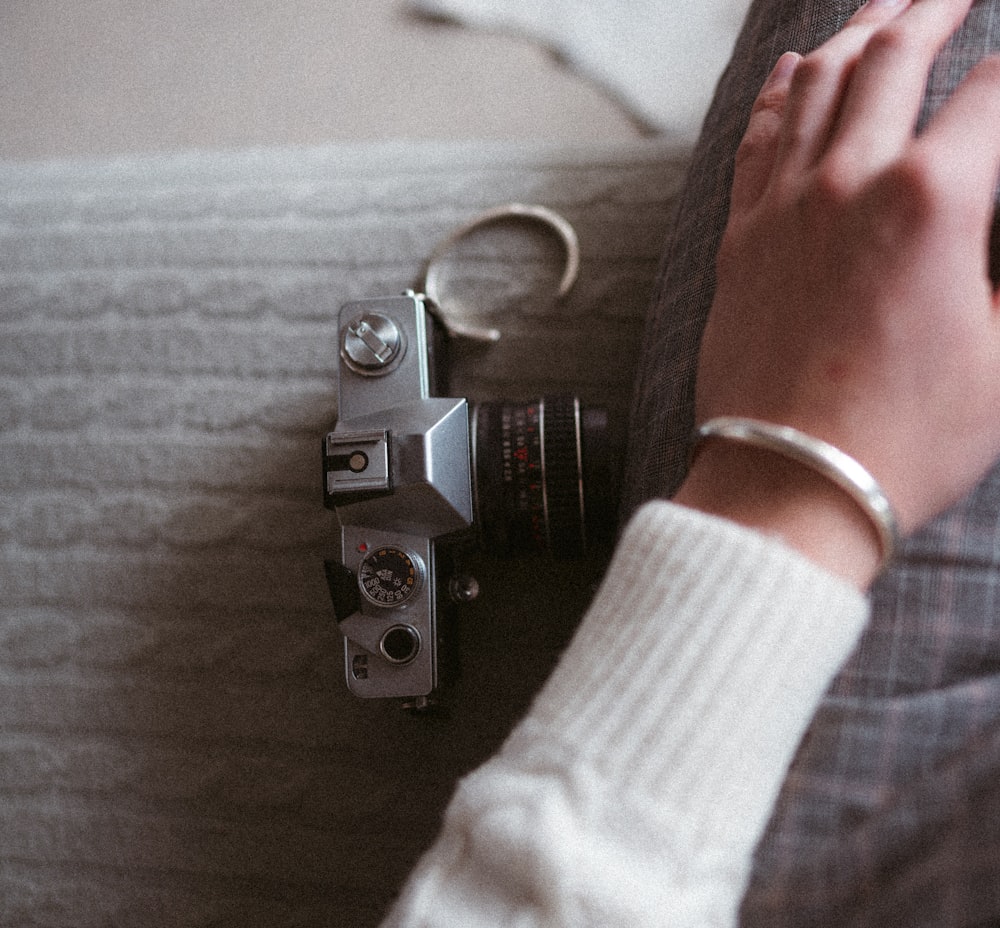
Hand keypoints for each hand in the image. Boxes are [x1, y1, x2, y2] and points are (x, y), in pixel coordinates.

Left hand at [677, 0, 999, 584]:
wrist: (790, 484)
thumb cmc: (905, 437)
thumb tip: (986, 212)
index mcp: (933, 201)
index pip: (994, 93)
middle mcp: (847, 183)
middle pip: (893, 59)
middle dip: (932, 11)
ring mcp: (781, 208)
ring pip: (815, 87)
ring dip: (854, 35)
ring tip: (881, 9)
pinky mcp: (738, 240)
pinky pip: (754, 143)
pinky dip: (774, 95)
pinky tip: (789, 71)